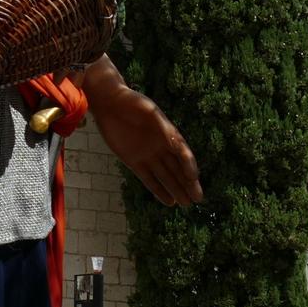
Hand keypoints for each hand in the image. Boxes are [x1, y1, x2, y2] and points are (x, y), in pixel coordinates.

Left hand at [86, 67, 201, 206]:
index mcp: (168, 133)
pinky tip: (169, 201)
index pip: (183, 153)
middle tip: (198, 199)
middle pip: (178, 169)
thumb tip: (175, 139)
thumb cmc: (131, 102)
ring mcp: (148, 156)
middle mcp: (161, 147)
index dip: (189, 166)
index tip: (193, 177)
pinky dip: (158, 191)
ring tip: (186, 204)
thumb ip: (161, 125)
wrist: (110, 103)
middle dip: (188, 184)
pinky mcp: (134, 162)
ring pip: (166, 177)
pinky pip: (149, 180)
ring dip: (176, 190)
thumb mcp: (148, 110)